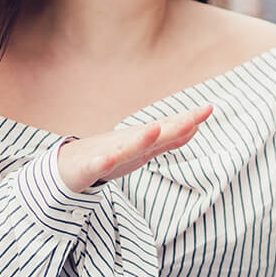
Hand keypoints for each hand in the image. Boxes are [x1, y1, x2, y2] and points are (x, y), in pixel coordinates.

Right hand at [55, 102, 213, 192]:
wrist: (66, 166)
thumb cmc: (108, 156)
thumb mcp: (144, 149)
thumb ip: (169, 140)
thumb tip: (195, 128)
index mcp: (141, 141)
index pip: (168, 129)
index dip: (188, 120)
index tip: (210, 108)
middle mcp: (126, 143)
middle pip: (152, 135)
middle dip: (173, 126)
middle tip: (194, 116)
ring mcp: (107, 154)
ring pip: (125, 148)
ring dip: (140, 139)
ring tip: (155, 130)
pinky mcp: (87, 168)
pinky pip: (95, 166)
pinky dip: (102, 162)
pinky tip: (107, 159)